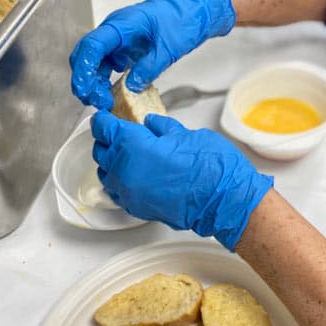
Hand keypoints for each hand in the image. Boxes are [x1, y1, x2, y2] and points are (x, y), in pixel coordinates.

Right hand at [69, 0, 235, 109]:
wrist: (198, 10)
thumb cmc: (185, 18)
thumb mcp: (168, 48)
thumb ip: (149, 69)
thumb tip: (132, 87)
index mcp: (123, 23)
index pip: (93, 46)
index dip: (84, 69)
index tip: (84, 89)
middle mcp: (116, 30)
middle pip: (89, 55)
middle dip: (86, 80)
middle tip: (97, 101)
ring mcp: (120, 39)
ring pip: (98, 62)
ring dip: (97, 82)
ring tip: (106, 101)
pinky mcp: (127, 47)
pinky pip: (110, 64)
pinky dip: (109, 79)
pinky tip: (115, 93)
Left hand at [91, 111, 272, 250]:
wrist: (224, 202)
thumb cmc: (211, 168)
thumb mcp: (187, 135)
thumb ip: (163, 128)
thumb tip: (152, 124)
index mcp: (132, 146)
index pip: (104, 128)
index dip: (105, 120)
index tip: (108, 117)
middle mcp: (124, 171)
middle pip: (101, 151)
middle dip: (108, 140)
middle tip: (121, 132)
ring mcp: (129, 193)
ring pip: (106, 174)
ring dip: (113, 162)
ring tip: (128, 154)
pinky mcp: (138, 208)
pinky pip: (118, 192)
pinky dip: (122, 181)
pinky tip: (136, 175)